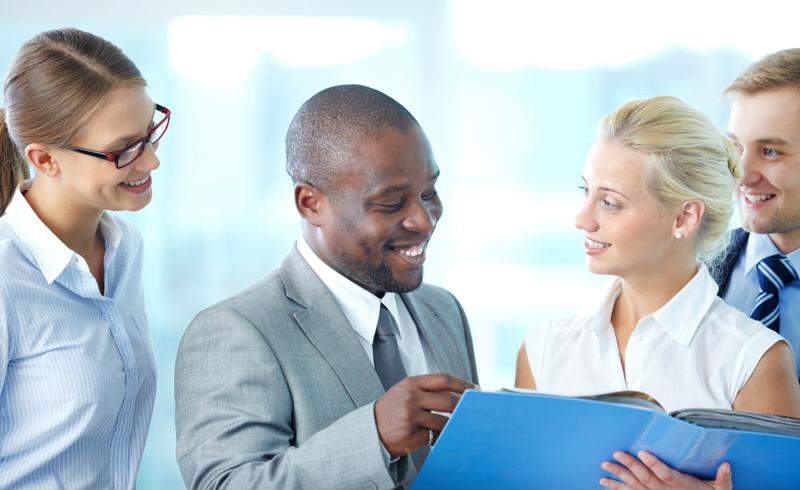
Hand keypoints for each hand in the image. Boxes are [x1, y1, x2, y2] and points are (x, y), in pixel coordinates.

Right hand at [374, 373, 475, 456]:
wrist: (370, 430)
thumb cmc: (391, 410)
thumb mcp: (404, 391)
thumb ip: (427, 389)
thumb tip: (457, 393)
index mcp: (411, 384)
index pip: (443, 380)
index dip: (462, 384)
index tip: (475, 389)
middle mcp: (411, 398)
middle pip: (448, 401)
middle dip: (463, 407)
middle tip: (472, 411)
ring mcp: (411, 417)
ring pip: (444, 421)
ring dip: (451, 426)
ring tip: (452, 427)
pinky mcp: (411, 434)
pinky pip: (434, 436)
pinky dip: (437, 437)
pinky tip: (434, 437)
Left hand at [600, 450, 731, 489]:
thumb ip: (723, 479)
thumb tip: (727, 465)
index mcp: (681, 486)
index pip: (665, 474)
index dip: (654, 464)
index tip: (643, 452)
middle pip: (645, 479)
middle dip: (629, 466)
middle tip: (616, 453)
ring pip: (634, 487)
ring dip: (618, 477)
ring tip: (604, 467)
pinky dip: (617, 488)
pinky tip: (605, 483)